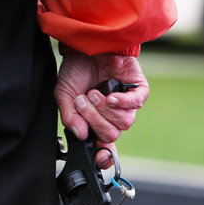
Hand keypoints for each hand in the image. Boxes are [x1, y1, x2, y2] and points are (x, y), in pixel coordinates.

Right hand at [54, 53, 148, 167]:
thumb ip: (70, 117)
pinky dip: (123, 102)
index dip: (104, 157)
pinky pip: (137, 103)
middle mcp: (113, 117)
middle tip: (83, 101)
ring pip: (125, 122)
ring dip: (106, 110)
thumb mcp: (65, 95)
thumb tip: (80, 134)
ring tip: (94, 93)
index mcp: (97, 122)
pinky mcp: (138, 90)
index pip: (105, 146)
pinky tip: (111, 97)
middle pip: (112, 133)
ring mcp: (127, 104)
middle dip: (95, 119)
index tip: (99, 159)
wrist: (86, 46)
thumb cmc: (76, 71)